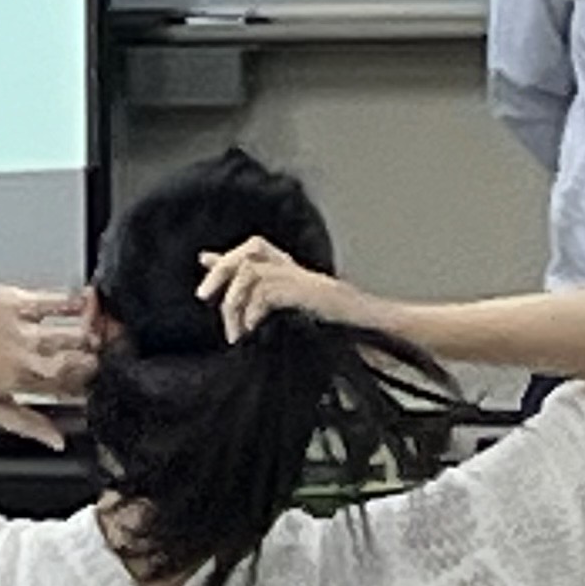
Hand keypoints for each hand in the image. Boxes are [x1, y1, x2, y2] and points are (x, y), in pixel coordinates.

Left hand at [0, 282, 95, 448]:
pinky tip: (86, 301)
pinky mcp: (18, 301)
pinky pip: (58, 300)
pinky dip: (77, 301)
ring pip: (76, 333)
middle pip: (81, 360)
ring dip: (94, 332)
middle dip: (100, 358)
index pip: (72, 388)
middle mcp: (26, 356)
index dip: (92, 384)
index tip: (100, 379)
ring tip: (99, 330)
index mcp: (22, 383)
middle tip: (107, 352)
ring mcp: (23, 328)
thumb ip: (26, 425)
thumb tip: (58, 442)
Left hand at [197, 239, 368, 343]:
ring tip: (234, 332)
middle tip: (202, 296)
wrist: (382, 334)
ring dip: (234, 300)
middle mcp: (300, 272)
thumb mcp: (303, 323)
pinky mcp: (310, 292)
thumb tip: (244, 323)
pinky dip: (253, 311)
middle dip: (221, 270)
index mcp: (299, 278)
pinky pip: (267, 292)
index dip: (229, 256)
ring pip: (252, 270)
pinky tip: (252, 331)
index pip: (258, 254)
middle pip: (251, 250)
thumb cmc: (351, 336)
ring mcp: (306, 279)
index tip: (205, 259)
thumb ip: (274, 315)